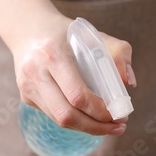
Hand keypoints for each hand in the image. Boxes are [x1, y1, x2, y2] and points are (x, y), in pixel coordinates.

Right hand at [12, 14, 135, 135]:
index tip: (119, 114)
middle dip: (96, 126)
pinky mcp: (26, 96)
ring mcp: (28, 86)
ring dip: (87, 128)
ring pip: (59, 120)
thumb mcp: (94, 34)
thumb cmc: (66, 32)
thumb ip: (119, 52)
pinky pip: (54, 116)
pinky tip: (90, 118)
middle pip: (66, 115)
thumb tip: (129, 82)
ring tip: (109, 126)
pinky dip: (76, 121)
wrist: (28, 27)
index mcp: (53, 53)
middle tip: (118, 127)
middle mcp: (35, 72)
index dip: (100, 111)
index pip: (77, 95)